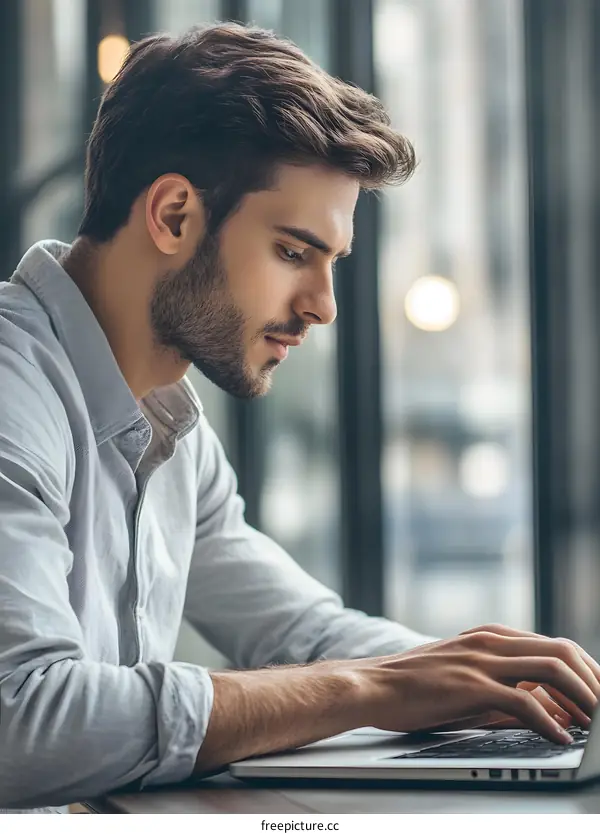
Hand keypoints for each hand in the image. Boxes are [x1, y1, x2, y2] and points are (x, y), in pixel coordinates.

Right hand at [355, 623, 599, 742]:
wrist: (371, 685)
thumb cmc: (415, 686)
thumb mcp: (466, 679)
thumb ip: (507, 689)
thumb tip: (549, 713)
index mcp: (492, 637)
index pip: (557, 646)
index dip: (588, 672)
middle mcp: (491, 642)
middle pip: (563, 651)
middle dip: (594, 682)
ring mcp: (481, 661)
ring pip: (552, 669)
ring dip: (583, 698)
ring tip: (596, 725)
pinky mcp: (469, 686)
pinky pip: (523, 701)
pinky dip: (549, 722)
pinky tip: (560, 739)